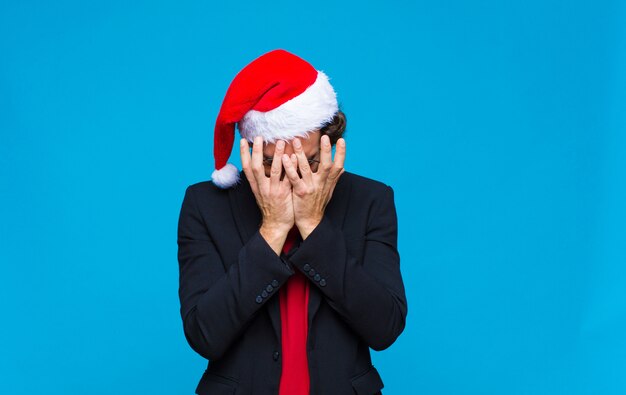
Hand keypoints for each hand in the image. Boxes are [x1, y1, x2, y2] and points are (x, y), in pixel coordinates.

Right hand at [240, 136, 293, 253]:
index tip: (243, 141)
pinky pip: (288, 179)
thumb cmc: (271, 207)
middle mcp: (262, 188)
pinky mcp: (285, 195)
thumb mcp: (262, 193)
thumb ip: (261, 179)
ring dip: (277, 156)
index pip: (246, 168)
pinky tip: (295, 157)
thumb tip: (259, 163)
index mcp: (256, 186)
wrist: (276, 225)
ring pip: (273, 171)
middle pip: (256, 167)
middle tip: (259, 137)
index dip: (244, 154)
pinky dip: (291, 167)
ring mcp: (273, 191)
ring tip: (280, 142)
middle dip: (256, 152)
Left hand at [281, 135, 345, 238]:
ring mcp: (311, 188)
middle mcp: (321, 184)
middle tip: (325, 137)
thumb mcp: (329, 191)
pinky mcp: (300, 192)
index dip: (341, 154)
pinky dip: (290, 168)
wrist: (310, 221)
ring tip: (296, 141)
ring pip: (307, 169)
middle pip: (326, 165)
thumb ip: (334, 178)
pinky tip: (285, 158)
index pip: (338, 166)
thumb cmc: (318, 204)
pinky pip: (294, 178)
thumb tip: (343, 168)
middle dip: (326, 151)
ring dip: (301, 154)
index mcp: (328, 182)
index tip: (342, 141)